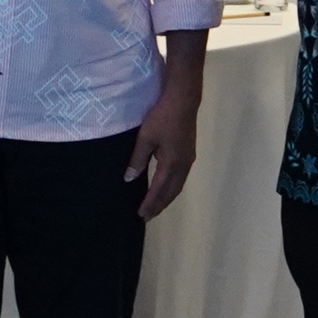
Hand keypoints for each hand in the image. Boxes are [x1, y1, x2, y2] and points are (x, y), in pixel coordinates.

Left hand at [126, 84, 199, 219]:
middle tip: (147, 217)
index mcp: (171, 164)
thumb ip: (138, 159)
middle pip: (171, 192)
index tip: (141, 215)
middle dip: (159, 205)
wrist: (183, 101)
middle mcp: (183, 166)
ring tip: (156, 207)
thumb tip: (129, 179)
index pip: (158, 190)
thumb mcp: (145, 138)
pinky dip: (172, 189)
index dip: (149, 204)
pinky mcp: (189, 154)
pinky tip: (166, 188)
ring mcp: (188, 160)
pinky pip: (180, 179)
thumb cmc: (162, 117)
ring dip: (167, 198)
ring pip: (178, 186)